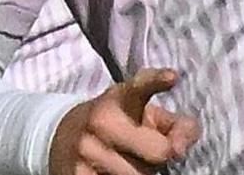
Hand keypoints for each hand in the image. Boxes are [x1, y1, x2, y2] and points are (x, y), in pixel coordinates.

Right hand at [49, 67, 200, 174]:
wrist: (63, 138)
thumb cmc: (118, 125)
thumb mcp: (146, 115)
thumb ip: (177, 126)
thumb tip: (180, 149)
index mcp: (120, 98)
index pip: (140, 86)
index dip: (156, 81)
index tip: (171, 77)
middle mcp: (101, 120)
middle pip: (157, 152)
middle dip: (158, 158)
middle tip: (145, 152)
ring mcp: (85, 149)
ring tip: (126, 163)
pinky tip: (110, 171)